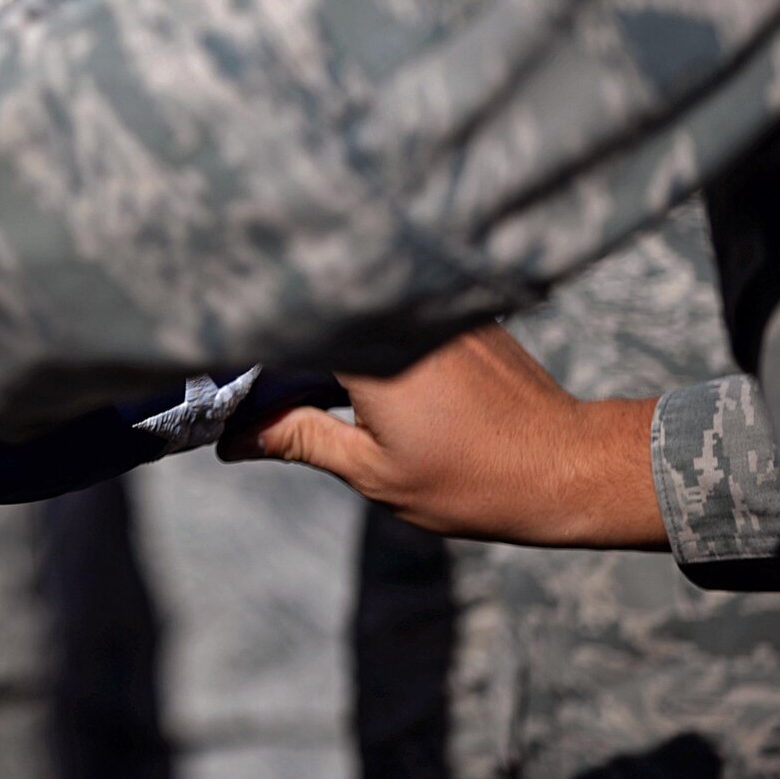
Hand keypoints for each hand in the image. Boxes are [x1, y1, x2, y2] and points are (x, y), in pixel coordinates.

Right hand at [222, 324, 666, 550]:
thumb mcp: (374, 472)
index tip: (209, 344)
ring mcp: (438, 305)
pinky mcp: (460, 310)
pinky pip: (396, 303)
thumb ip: (299, 440)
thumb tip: (232, 439)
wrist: (570, 468)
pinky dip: (365, 318)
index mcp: (375, 350)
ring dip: (322, 315)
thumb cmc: (475, 481)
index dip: (243, 328)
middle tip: (238, 339)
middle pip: (320, 297)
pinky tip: (350, 342)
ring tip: (287, 342)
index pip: (289, 320)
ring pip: (360, 296)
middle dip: (277, 316)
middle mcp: (406, 311)